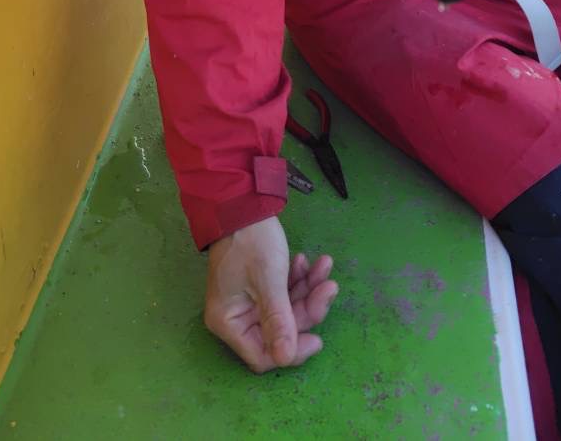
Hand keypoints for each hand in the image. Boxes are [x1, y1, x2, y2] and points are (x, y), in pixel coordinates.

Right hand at [204, 216, 337, 373]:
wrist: (243, 201)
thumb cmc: (251, 242)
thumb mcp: (268, 280)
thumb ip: (278, 320)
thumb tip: (285, 359)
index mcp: (229, 322)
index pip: (263, 356)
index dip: (292, 350)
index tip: (318, 338)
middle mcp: (237, 317)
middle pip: (281, 330)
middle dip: (308, 307)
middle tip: (330, 285)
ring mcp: (249, 301)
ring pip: (287, 308)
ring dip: (308, 289)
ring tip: (324, 265)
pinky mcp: (260, 286)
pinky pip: (284, 292)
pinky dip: (299, 279)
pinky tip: (307, 261)